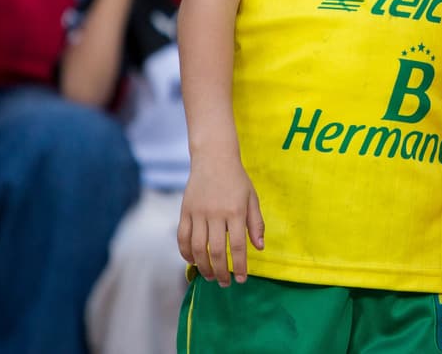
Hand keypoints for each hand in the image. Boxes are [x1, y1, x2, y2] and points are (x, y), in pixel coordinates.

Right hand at [177, 152, 264, 285]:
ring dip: (203, 266)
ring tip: (210, 276)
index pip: (238, 246)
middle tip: (225, 283)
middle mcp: (216, 214)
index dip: (240, 266)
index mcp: (236, 211)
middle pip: (216, 251)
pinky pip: (182, 237)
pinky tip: (193, 261)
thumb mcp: (252, 199)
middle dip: (221, 272)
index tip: (241, 280)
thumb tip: (259, 248)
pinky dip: (186, 252)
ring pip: (197, 247)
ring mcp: (198, 212)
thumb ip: (256, 223)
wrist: (214, 158)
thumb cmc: (237, 180)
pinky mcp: (185, 211)